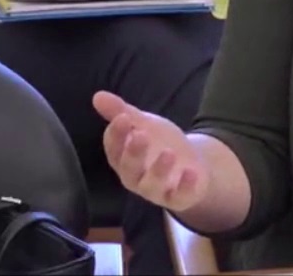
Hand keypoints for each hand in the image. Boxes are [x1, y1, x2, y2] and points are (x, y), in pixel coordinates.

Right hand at [94, 91, 208, 211]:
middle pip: (130, 169)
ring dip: (159, 170)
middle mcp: (136, 178)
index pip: (113, 149)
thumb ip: (121, 112)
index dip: (116, 135)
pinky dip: (185, 187)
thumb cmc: (161, 144)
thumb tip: (97, 95)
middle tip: (140, 135)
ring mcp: (157, 190)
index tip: (122, 118)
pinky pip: (179, 197)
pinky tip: (191, 173)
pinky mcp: (179, 198)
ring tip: (168, 153)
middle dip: (133, 153)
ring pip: (152, 186)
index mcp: (124, 159)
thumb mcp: (145, 124)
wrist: (194, 164)